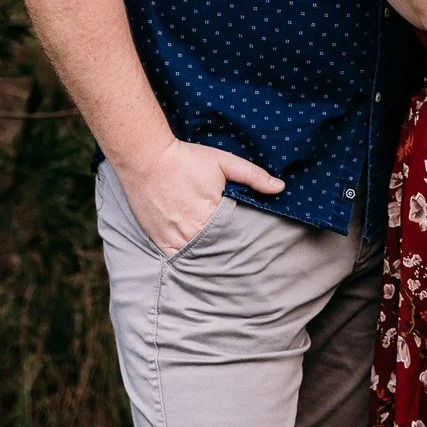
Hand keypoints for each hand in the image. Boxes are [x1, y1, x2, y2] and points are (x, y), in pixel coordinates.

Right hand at [118, 138, 284, 255]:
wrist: (146, 158)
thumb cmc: (187, 159)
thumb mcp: (223, 162)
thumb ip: (252, 176)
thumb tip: (280, 187)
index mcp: (213, 213)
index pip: (237, 237)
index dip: (246, 244)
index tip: (255, 249)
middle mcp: (193, 230)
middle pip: (219, 252)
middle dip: (230, 255)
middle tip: (245, 266)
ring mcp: (174, 238)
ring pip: (198, 259)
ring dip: (210, 260)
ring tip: (223, 268)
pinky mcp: (159, 240)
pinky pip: (177, 260)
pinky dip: (188, 262)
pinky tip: (198, 264)